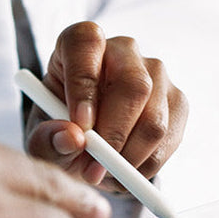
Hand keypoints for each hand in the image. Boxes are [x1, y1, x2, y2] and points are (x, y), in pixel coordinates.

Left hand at [26, 21, 187, 190]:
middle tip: (94, 168)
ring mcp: (156, 73)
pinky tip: (123, 172)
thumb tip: (72, 139)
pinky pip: (169, 140)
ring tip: (103, 175)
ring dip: (129, 158)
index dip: (83, 82)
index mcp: (80, 44)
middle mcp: (123, 50)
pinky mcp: (177, 101)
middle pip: (134, 84)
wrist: (89, 144)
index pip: (86, 42)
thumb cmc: (61, 130)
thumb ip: (47, 139)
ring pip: (155, 119)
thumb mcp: (41, 139)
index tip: (80, 125)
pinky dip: (146, 166)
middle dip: (115, 134)